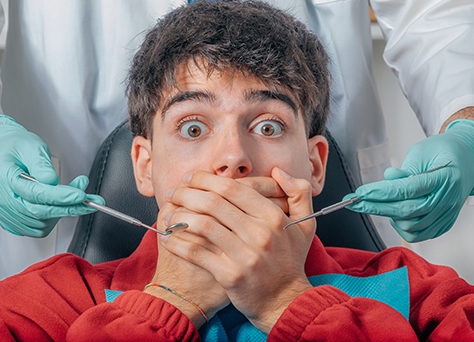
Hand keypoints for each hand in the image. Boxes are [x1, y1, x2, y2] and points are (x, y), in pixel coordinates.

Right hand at [0, 115, 102, 236]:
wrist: (0, 155)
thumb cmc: (16, 148)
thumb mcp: (30, 146)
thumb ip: (40, 164)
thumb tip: (51, 180)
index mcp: (4, 177)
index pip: (35, 193)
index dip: (60, 196)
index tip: (80, 195)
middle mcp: (3, 199)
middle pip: (39, 211)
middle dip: (69, 207)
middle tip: (91, 201)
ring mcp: (6, 213)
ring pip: (41, 223)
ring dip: (63, 212)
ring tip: (75, 194)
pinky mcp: (12, 222)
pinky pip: (37, 229)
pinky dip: (53, 219)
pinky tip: (60, 205)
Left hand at [161, 168, 314, 332]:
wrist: (285, 301)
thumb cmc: (289, 260)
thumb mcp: (304, 224)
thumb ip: (298, 193)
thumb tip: (278, 172)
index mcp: (273, 217)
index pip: (233, 188)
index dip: (206, 179)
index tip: (191, 178)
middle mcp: (260, 234)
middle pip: (213, 203)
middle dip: (187, 193)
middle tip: (174, 192)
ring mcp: (245, 256)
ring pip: (202, 226)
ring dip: (179, 217)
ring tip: (169, 214)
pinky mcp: (230, 275)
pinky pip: (196, 252)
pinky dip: (178, 243)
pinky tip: (169, 238)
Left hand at [347, 120, 473, 241]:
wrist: (468, 161)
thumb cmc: (443, 152)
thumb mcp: (422, 151)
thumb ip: (405, 169)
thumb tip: (388, 180)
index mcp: (445, 177)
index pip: (407, 189)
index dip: (381, 192)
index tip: (360, 192)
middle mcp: (448, 199)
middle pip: (407, 210)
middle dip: (376, 207)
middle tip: (354, 202)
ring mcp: (448, 213)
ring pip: (411, 226)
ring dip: (389, 216)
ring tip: (382, 203)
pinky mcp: (444, 223)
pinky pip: (419, 234)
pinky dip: (402, 227)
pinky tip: (395, 215)